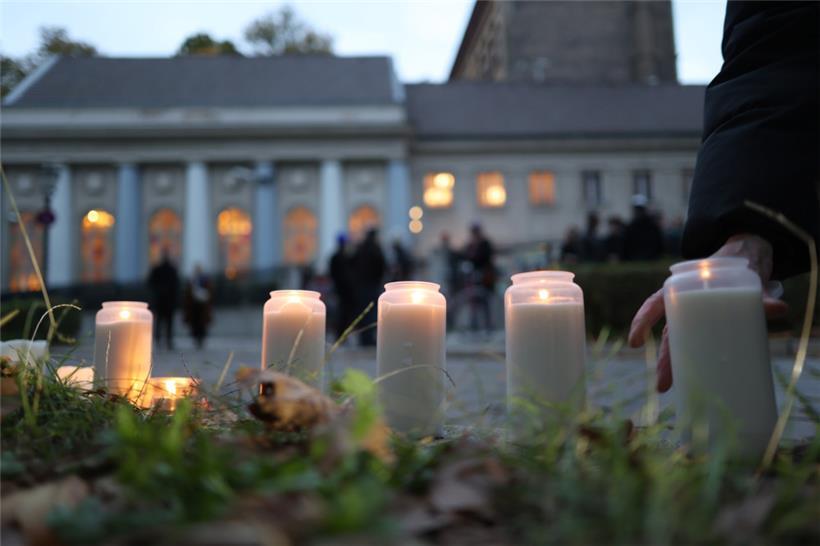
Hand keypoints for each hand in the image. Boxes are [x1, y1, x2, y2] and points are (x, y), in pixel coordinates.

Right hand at [628, 234, 788, 391]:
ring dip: (677, 367)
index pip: (655, 305)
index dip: (643, 322)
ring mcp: (699, 319)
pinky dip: (698, 363)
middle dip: (665, 361)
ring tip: (674, 390)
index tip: (635, 342)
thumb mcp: (745, 273)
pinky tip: (697, 380)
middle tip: (663, 385)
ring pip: (682, 344)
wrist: (749, 257)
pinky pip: (701, 347)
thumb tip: (780, 309)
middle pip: (670, 335)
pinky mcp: (714, 328)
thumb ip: (760, 292)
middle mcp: (686, 307)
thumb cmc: (739, 263)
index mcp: (683, 288)